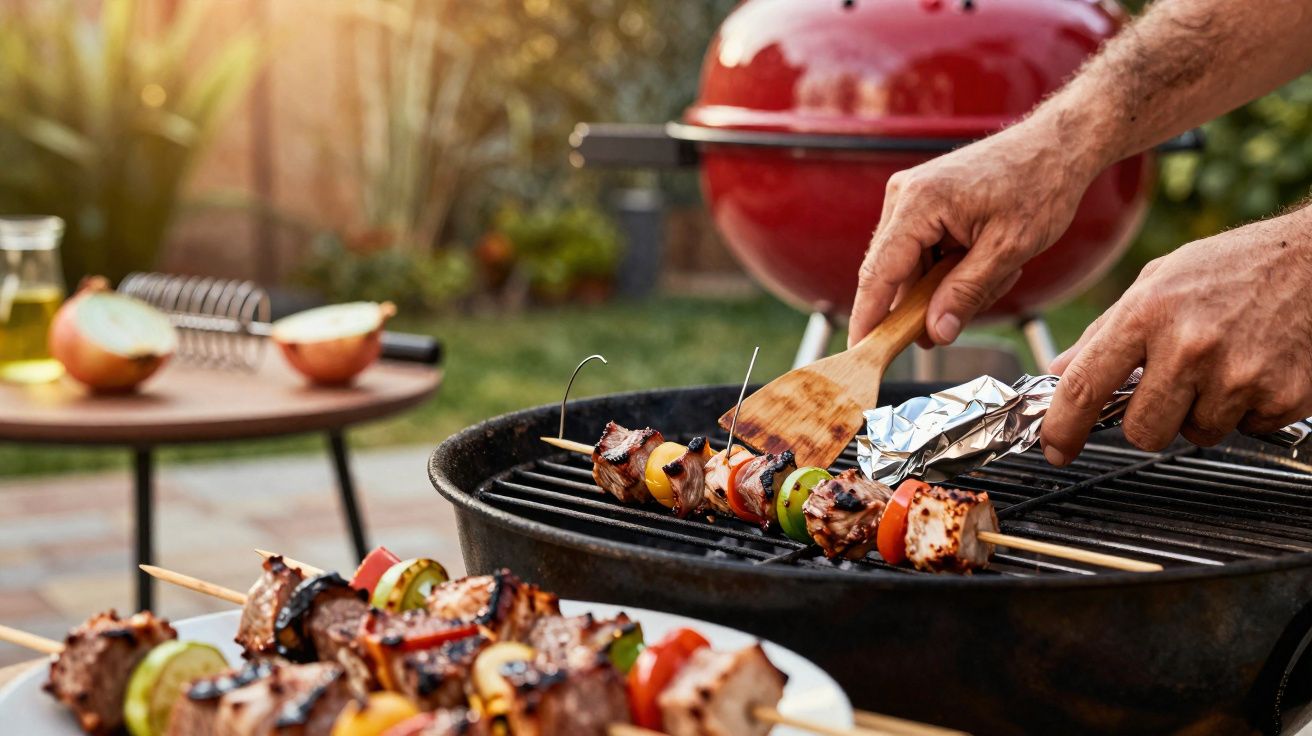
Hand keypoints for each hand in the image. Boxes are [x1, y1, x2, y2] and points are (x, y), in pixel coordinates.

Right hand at [848, 119, 1097, 347]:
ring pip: (910, 268)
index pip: (879, 273)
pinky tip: (985, 262)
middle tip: (956, 323)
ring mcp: (910, 197)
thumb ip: (966, 292)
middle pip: (891, 274)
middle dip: (922, 305)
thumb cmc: (1039, 185)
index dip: (868, 318)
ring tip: (995, 275)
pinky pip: (922, 252)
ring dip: (945, 286)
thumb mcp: (1009, 249)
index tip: (860, 353)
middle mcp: (904, 195)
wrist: (1057, 145)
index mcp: (919, 203)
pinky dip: (949, 269)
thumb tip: (934, 333)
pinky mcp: (922, 202)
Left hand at [1042, 211, 1311, 464]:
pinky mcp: (1281, 396)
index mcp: (1148, 314)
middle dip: (1148, 420)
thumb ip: (1105, 331)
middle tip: (1170, 386)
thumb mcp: (1156, 281)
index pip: (1085, 387)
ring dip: (1201, 411)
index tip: (1054, 449)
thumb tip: (1061, 372)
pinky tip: (1254, 368)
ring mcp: (1238, 375)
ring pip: (1194, 434)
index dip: (1062, 428)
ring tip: (1220, 365)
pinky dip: (1245, 409)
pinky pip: (1243, 430)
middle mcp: (1189, 346)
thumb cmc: (1232, 267)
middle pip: (1141, 432)